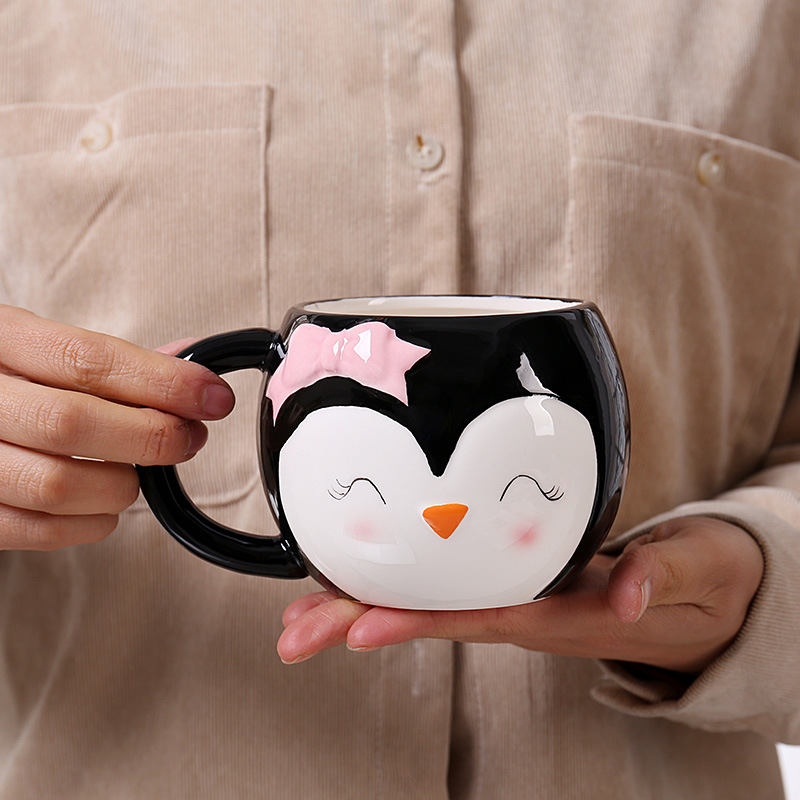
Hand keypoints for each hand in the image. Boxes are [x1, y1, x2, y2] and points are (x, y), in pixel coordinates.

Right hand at [0, 305, 233, 549]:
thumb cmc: (7, 381)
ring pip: (55, 484)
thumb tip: (193, 362)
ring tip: (137, 473)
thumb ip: (113, 360)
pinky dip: (90, 523)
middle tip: (188, 438)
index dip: (162, 382)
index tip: (211, 397)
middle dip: (151, 436)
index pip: (87, 359)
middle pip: (71, 422)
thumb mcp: (41, 349)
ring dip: (121, 484)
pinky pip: (37, 530)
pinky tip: (106, 504)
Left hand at [278, 516, 763, 673]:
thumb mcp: (701, 570)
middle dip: (361, 622)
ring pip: (433, 607)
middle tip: (294, 633)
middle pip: (438, 618)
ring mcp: (519, 601)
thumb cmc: (701, 583)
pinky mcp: (514, 585)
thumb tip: (630, 591)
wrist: (705, 604)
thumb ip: (668, 573)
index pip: (485, 614)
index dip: (421, 618)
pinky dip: (398, 588)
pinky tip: (355, 586)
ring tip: (300, 617)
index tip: (359, 624)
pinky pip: (448, 589)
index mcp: (570, 610)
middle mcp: (531, 612)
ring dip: (363, 610)